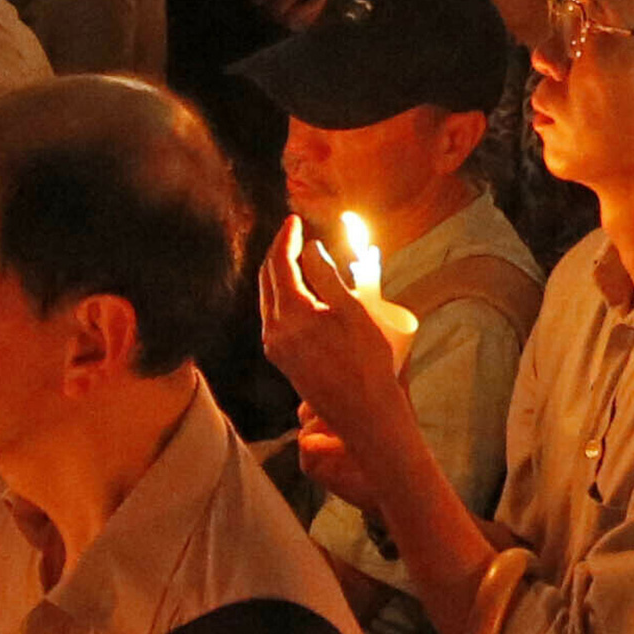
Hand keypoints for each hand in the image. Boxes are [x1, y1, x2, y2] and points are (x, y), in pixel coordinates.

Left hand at [257, 214, 416, 456]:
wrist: (364, 412)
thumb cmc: (367, 361)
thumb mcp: (353, 311)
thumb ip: (327, 276)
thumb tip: (310, 249)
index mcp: (291, 316)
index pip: (280, 265)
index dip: (286, 239)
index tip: (295, 220)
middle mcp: (274, 332)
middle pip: (267, 280)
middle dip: (278, 253)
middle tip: (292, 232)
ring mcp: (275, 348)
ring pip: (267, 299)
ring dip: (278, 274)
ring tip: (294, 255)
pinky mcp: (282, 360)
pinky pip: (273, 318)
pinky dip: (281, 296)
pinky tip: (297, 290)